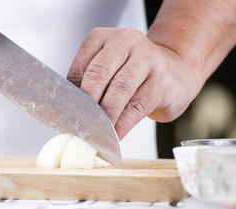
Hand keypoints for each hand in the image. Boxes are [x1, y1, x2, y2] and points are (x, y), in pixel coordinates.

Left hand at [67, 28, 201, 139]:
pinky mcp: (162, 80)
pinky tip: (115, 135)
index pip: (80, 68)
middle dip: (87, 104)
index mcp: (102, 38)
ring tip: (97, 133)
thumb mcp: (108, 69)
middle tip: (80, 125)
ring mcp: (147, 58)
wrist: (176, 71)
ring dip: (105, 116)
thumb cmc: (134, 73)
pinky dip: (123, 124)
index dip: (72, 96)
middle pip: (99, 74)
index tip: (68, 116)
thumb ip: (89, 83)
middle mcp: (125, 42)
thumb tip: (71, 112)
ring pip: (119, 89)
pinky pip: (137, 105)